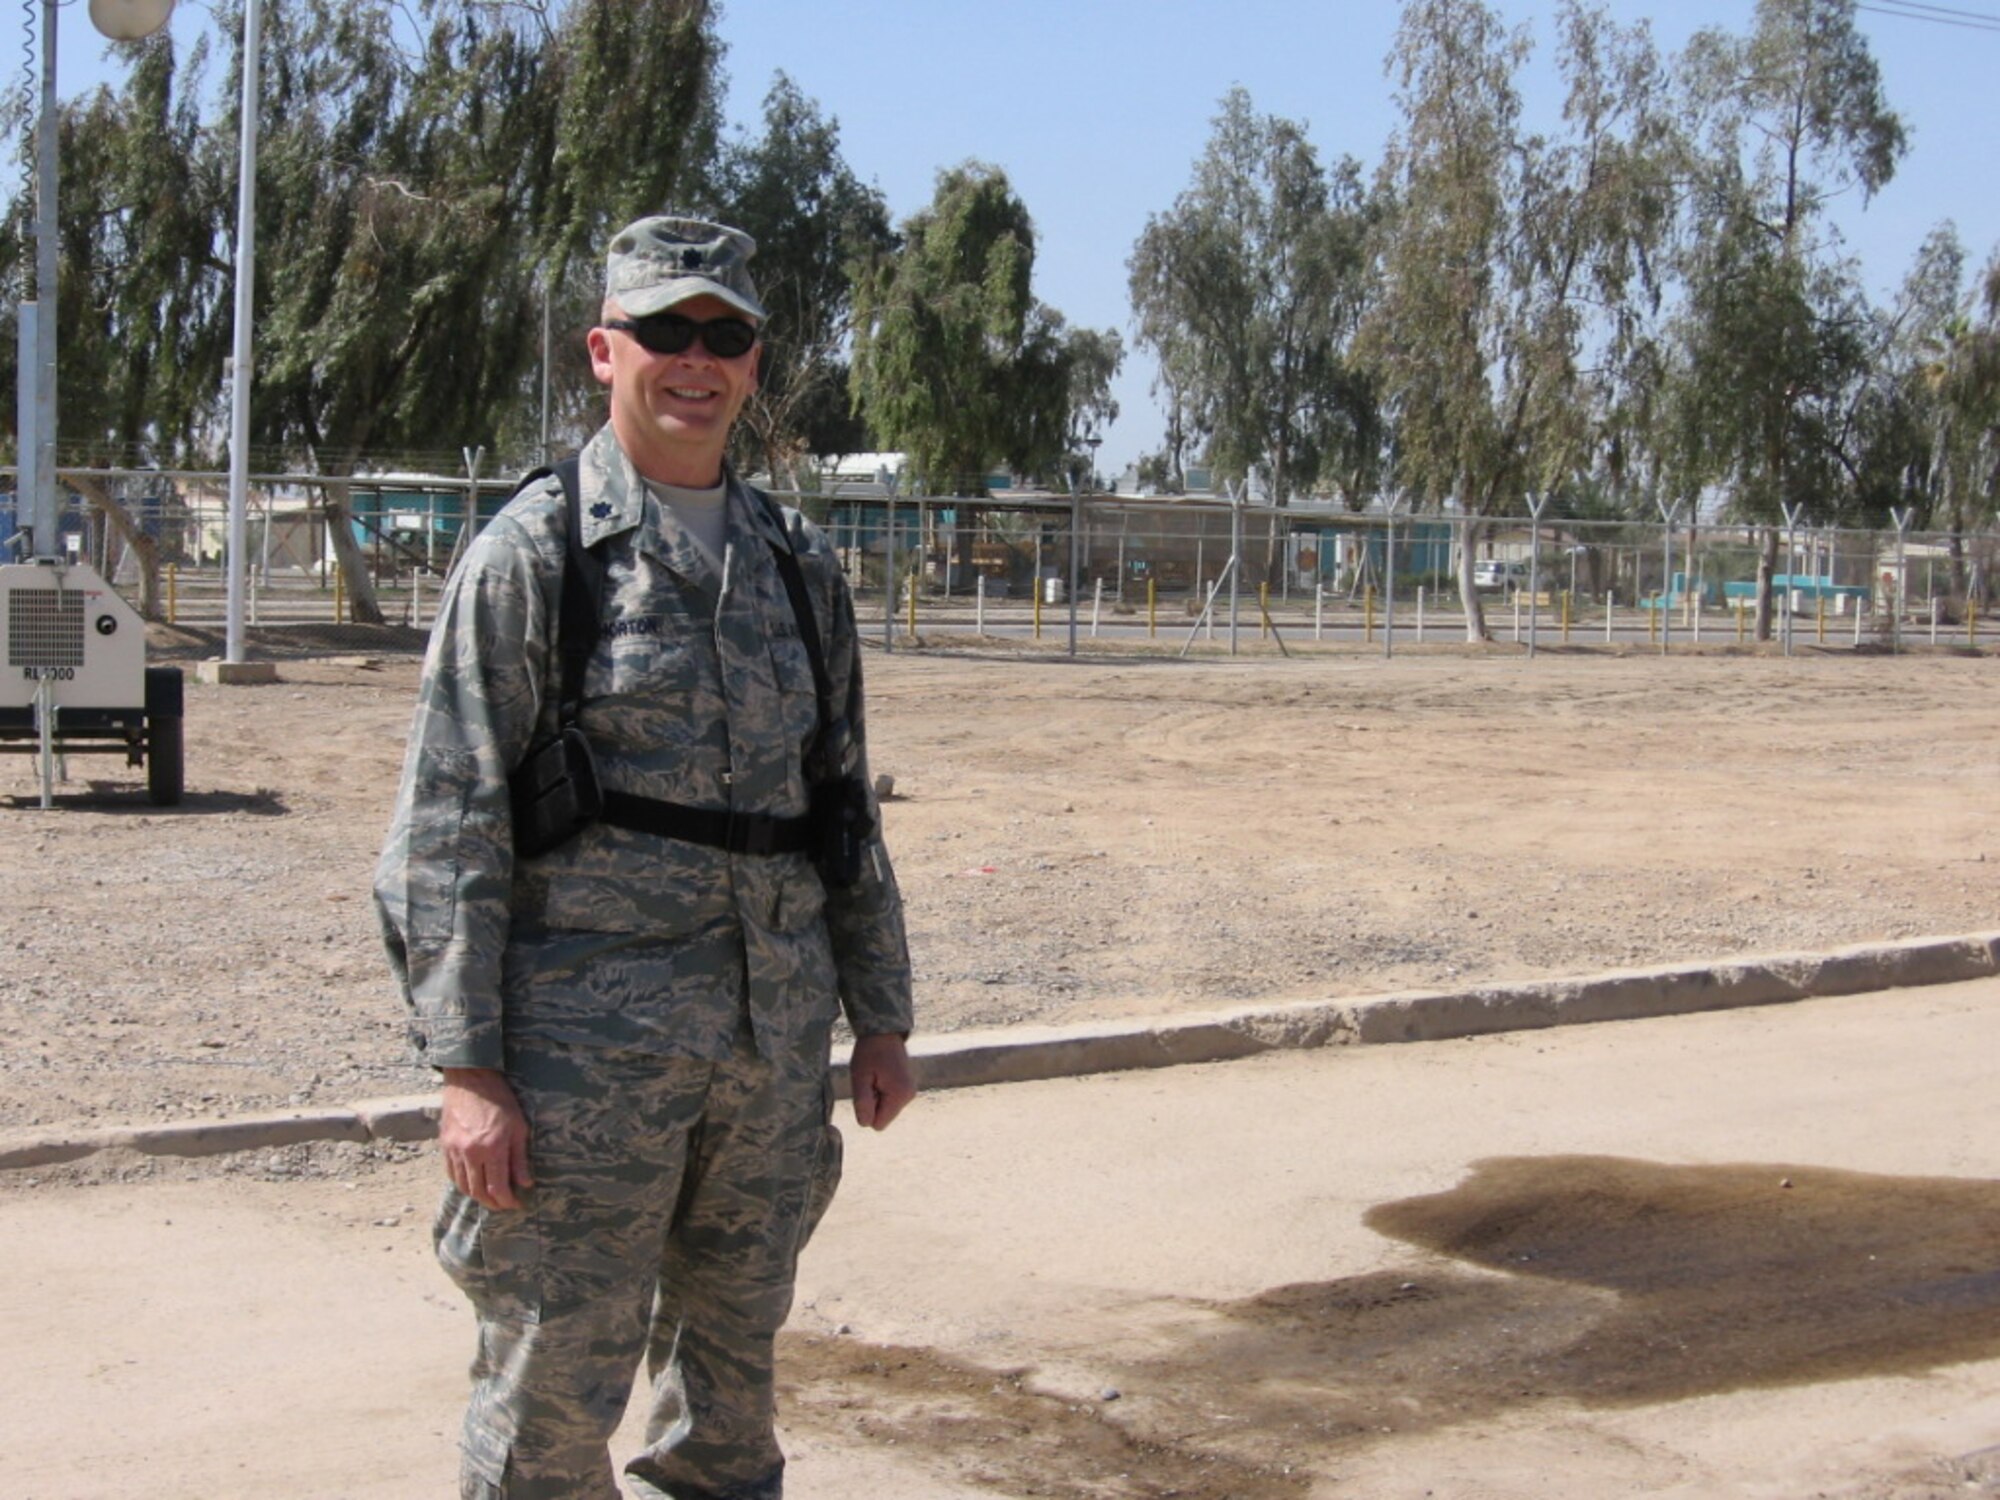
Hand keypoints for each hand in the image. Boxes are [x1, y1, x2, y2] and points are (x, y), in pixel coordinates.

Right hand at [439, 1067, 533, 1209]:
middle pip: (478, 1191)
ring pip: (463, 1186)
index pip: (497, 1187)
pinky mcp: (444, 1145)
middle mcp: (470, 1152)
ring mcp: (454, 1150)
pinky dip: (462, 1184)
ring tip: (490, 1196)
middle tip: (504, 1204)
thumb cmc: (500, 1100)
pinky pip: (451, 1174)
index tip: (517, 1203)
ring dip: (477, 1196)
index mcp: (492, 1148)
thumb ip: (520, 1158)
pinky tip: (473, 1183)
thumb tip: (525, 1182)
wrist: (470, 1080)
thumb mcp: (519, 1127)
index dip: (507, 1200)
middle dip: (493, 1203)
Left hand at [848, 1033, 916, 1131]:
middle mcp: (909, 1096)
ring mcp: (910, 1092)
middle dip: (873, 1103)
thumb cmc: (869, 1052)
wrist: (883, 1032)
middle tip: (870, 1081)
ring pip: (886, 1109)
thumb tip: (865, 1124)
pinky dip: (882, 1092)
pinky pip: (890, 1100)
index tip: (867, 1089)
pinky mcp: (907, 1087)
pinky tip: (881, 1075)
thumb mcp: (860, 1077)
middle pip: (883, 1117)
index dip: (867, 1110)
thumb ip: (862, 1102)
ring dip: (877, 1097)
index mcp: (899, 1095)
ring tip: (875, 1077)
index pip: (878, 1124)